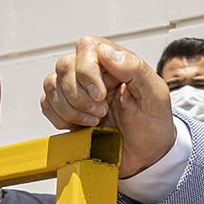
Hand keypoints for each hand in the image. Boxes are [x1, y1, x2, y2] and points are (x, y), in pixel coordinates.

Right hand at [41, 38, 180, 174]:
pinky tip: (81, 125)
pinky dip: (60, 118)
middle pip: (65, 66)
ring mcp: (75, 89)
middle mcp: (92, 70)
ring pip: (52, 85)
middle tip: (102, 113)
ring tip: (95, 121)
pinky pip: (46, 104)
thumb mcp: (156, 96)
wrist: (145, 156)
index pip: (86, 47)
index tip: (101, 96)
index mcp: (114, 61)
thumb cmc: (153, 125)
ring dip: (71, 110)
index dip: (87, 72)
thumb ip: (135, 69)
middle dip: (80, 96)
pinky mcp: (64, 108)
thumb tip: (106, 52)